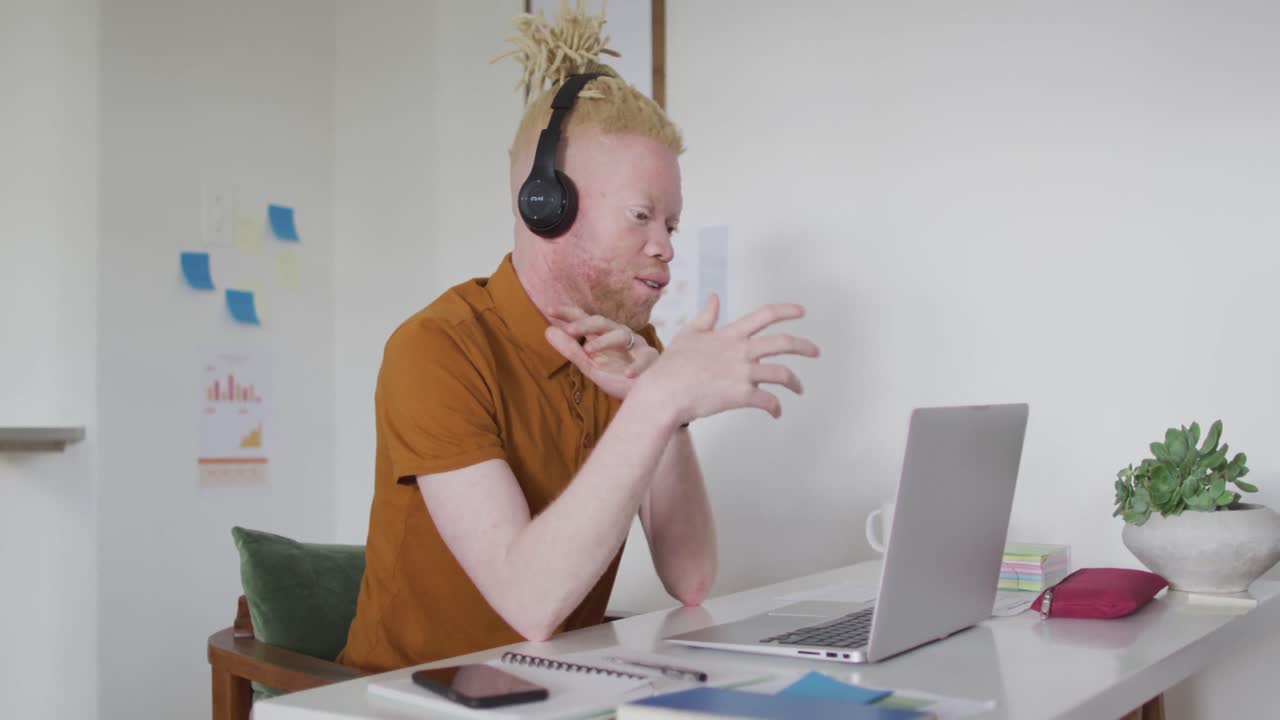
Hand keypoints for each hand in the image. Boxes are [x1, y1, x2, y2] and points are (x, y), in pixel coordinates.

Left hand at [545, 307, 660, 398]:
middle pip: (603, 322)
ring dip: (605, 341)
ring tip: (588, 350)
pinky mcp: (652, 360)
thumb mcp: (590, 366)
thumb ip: (571, 350)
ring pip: (622, 334)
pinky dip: (637, 366)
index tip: (549, 309)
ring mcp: (637, 346)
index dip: (569, 313)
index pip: (585, 319)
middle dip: (585, 324)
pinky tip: (627, 374)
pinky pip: (645, 359)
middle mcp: (620, 335)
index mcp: (603, 336)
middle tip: (569, 330)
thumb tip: (547, 330)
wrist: (644, 396)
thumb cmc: (617, 377)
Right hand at [635, 294, 819, 423]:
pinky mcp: (742, 396)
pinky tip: (776, 412)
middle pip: (784, 343)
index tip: (802, 312)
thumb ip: (706, 316)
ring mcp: (743, 373)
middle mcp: (741, 351)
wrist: (664, 392)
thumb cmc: (672, 365)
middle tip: (816, 352)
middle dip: (805, 347)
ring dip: (795, 382)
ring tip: (800, 389)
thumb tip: (715, 296)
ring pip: (783, 374)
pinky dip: (776, 407)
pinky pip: (769, 401)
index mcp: (730, 334)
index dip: (787, 311)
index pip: (765, 315)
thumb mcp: (689, 334)